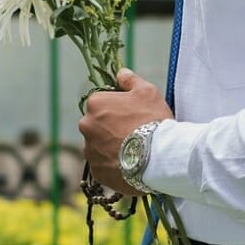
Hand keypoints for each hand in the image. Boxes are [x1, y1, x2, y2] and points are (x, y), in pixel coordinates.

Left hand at [77, 68, 172, 194]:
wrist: (159, 157)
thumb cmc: (153, 120)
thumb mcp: (147, 92)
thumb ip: (130, 80)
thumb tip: (120, 73)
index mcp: (95, 104)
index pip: (101, 102)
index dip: (117, 108)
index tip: (131, 115)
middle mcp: (86, 126)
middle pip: (97, 125)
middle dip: (110, 128)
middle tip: (132, 134)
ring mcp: (89, 150)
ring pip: (98, 146)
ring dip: (110, 147)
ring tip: (132, 152)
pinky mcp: (96, 171)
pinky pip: (102, 165)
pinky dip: (113, 165)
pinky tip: (129, 164)